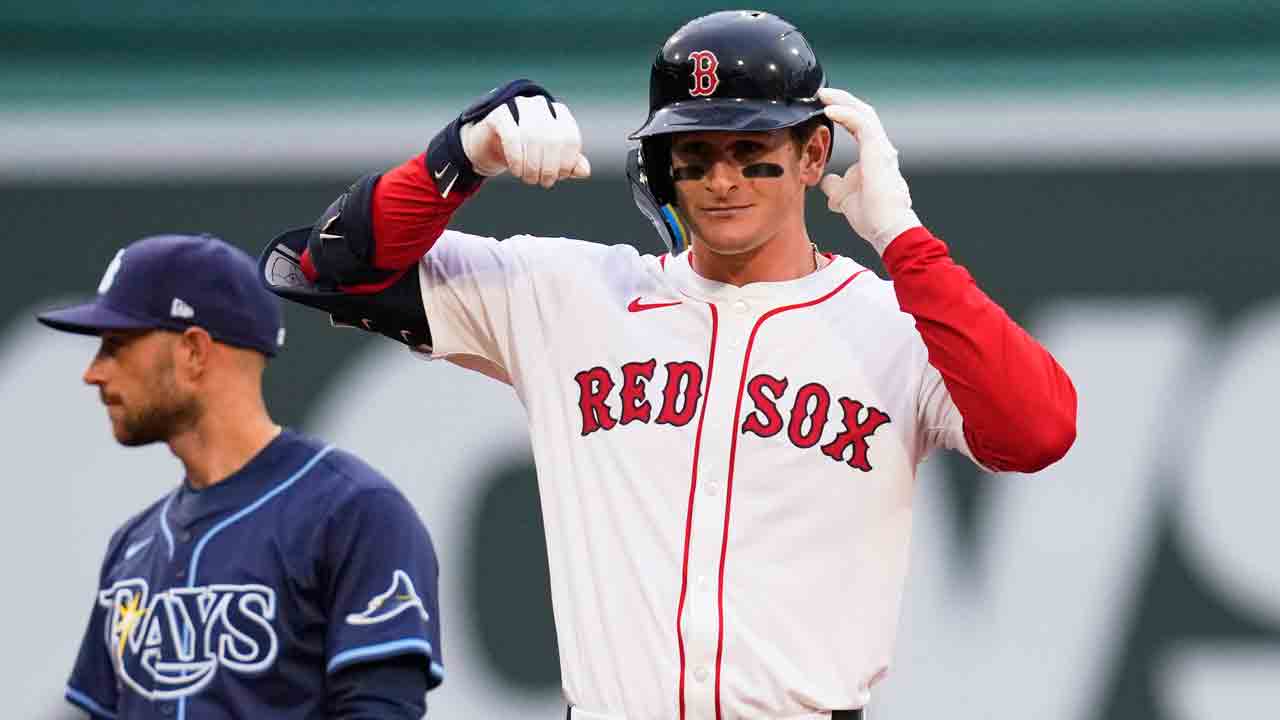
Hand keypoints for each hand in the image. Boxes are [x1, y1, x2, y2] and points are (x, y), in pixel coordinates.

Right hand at [460, 95, 590, 187]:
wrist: (489, 147)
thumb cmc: (525, 153)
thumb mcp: (549, 160)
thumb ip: (569, 164)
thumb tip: (585, 171)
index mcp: (557, 113)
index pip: (570, 138)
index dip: (568, 161)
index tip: (561, 176)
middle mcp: (539, 105)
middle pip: (553, 138)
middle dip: (550, 166)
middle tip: (544, 183)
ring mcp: (518, 106)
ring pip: (533, 136)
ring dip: (533, 164)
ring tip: (530, 179)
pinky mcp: (499, 114)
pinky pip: (512, 135)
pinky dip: (517, 157)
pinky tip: (517, 171)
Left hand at [817, 88, 920, 254]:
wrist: (887, 229)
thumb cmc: (871, 216)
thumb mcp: (844, 198)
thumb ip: (836, 186)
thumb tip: (827, 181)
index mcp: (874, 155)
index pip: (859, 124)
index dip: (843, 111)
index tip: (823, 106)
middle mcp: (880, 148)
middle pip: (863, 113)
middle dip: (842, 99)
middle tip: (821, 93)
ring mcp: (881, 149)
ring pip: (864, 113)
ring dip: (843, 101)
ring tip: (823, 95)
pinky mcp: (878, 152)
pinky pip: (862, 124)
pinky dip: (846, 114)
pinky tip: (829, 111)